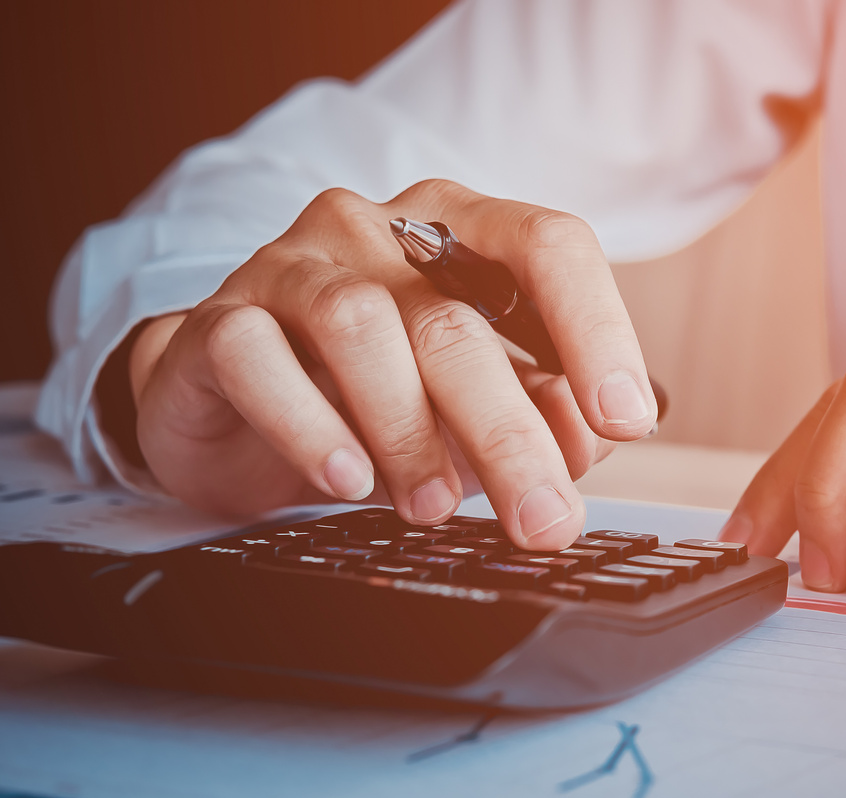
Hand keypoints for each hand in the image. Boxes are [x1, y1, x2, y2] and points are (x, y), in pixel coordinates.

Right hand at [123, 180, 657, 550]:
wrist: (228, 404)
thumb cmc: (368, 399)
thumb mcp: (469, 410)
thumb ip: (538, 414)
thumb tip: (586, 443)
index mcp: (459, 233)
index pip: (547, 245)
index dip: (596, 329)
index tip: (626, 419)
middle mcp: (377, 232)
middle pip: (457, 320)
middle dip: (510, 433)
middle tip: (542, 518)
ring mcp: (292, 267)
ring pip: (363, 328)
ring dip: (411, 433)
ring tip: (435, 507)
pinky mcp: (219, 320)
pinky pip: (259, 358)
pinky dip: (310, 426)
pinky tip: (346, 480)